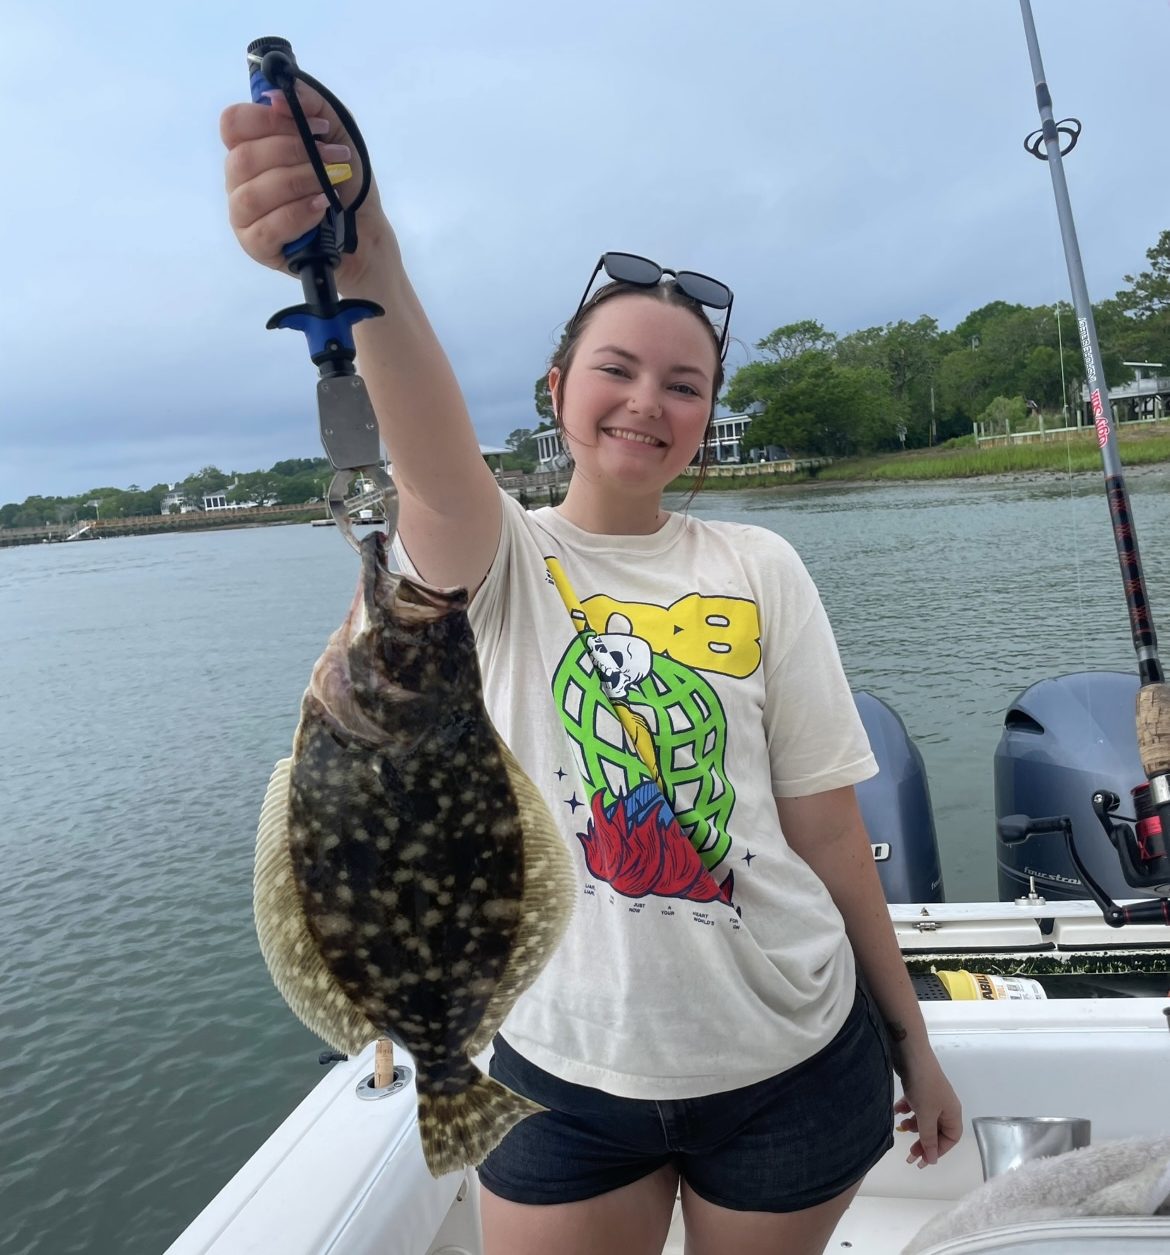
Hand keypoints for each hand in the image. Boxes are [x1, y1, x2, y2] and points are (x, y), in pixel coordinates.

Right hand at [220, 81, 395, 287]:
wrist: (366, 229)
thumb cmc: (345, 179)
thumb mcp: (337, 131)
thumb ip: (311, 103)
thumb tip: (275, 95)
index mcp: (250, 148)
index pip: (233, 124)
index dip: (267, 120)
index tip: (313, 127)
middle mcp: (239, 180)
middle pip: (244, 158)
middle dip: (294, 154)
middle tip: (334, 158)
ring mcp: (243, 215)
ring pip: (253, 194)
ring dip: (298, 183)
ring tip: (329, 186)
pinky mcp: (256, 246)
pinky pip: (266, 228)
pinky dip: (297, 215)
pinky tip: (320, 209)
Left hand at [892, 1047, 962, 1168]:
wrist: (911, 1053)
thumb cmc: (923, 1086)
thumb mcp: (926, 1115)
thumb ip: (929, 1138)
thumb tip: (933, 1160)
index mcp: (953, 1113)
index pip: (951, 1139)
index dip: (938, 1150)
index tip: (923, 1159)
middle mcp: (945, 1105)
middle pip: (936, 1130)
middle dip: (923, 1141)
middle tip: (909, 1154)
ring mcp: (931, 1095)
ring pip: (924, 1118)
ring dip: (913, 1125)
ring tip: (901, 1128)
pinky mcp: (919, 1087)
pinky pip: (914, 1105)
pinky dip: (906, 1109)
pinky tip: (896, 1110)